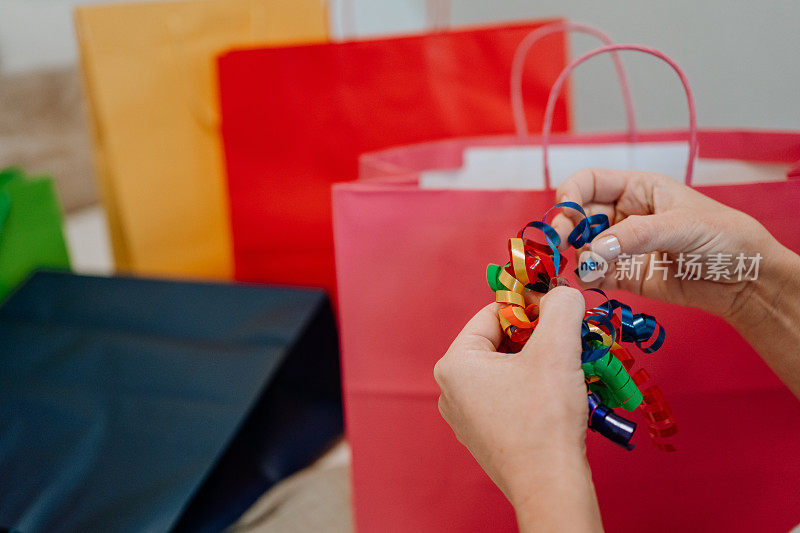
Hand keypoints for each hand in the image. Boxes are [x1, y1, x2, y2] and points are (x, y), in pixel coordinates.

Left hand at [434, 287, 601, 531]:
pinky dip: (534, 388)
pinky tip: (559, 395)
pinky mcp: (484, 436)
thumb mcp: (557, 347)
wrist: (550, 486)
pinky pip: (508, 397)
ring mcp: (465, 416)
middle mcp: (451, 389)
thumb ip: (561, 306)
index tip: (559, 307)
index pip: (493, 313)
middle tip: (569, 338)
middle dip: (537, 337)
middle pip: (500, 342)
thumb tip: (562, 291)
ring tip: (569, 366)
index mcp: (455, 363)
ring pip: (507, 370)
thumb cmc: (545, 418)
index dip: (529, 305)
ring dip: (539, 362)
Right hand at [552, 168, 782, 322]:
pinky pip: (593, 275)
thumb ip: (638, 235)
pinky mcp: (623, 276)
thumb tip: (594, 250)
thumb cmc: (723, 238)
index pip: (590, 182)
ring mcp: (620, 247)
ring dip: (576, 256)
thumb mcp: (683, 226)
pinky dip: (585, 280)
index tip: (565, 212)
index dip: (571, 193)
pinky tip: (590, 282)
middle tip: (559, 244)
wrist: (744, 281)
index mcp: (637, 189)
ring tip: (587, 269)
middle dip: (564, 228)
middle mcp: (623, 215)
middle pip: (578, 216)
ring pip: (581, 247)